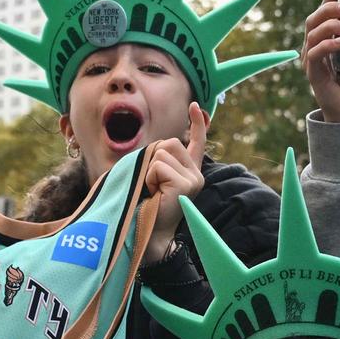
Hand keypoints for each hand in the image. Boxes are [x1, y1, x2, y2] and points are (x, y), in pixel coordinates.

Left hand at [143, 106, 208, 262]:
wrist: (145, 232)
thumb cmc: (142, 206)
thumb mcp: (151, 177)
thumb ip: (158, 159)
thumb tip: (158, 148)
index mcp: (188, 172)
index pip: (196, 142)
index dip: (197, 123)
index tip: (195, 106)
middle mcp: (195, 175)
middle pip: (169, 143)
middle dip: (152, 159)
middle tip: (151, 184)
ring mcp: (193, 179)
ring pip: (162, 152)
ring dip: (149, 170)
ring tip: (152, 190)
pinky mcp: (186, 184)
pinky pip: (159, 165)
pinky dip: (150, 177)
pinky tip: (155, 193)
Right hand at [303, 0, 339, 123]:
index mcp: (328, 38)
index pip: (327, 8)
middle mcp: (316, 45)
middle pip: (315, 16)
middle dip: (332, 4)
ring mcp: (312, 59)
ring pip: (314, 30)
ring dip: (334, 24)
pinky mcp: (313, 73)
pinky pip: (317, 52)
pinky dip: (331, 43)